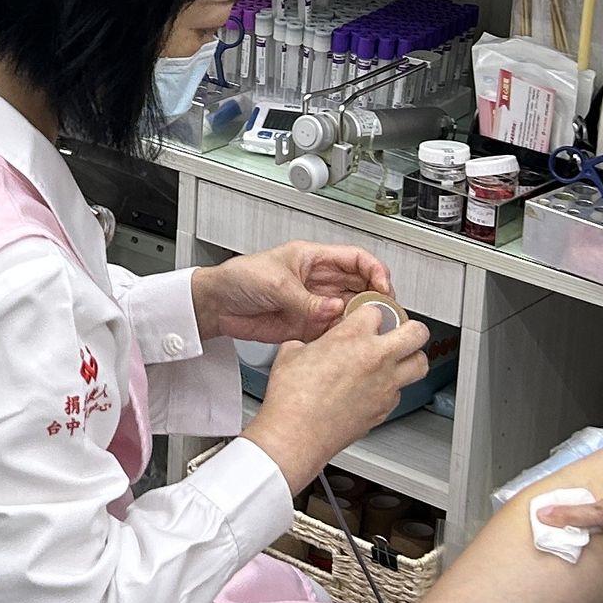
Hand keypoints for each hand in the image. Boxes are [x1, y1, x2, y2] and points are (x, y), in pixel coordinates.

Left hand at [193, 240, 392, 343]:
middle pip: (361, 287)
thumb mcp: (275, 282)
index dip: (376, 271)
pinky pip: (334, 332)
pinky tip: (347, 342)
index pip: (357, 260)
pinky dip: (343, 338)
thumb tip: (335, 310)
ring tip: (368, 331)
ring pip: (351, 312)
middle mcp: (320, 282)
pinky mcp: (308, 326)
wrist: (217, 305)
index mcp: (315, 259)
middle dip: (377, 299)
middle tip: (385, 315)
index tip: (384, 288)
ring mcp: (315, 305)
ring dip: (361, 321)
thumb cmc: (239, 279)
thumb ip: (306, 299)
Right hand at [244, 300, 436, 488]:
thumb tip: (309, 347)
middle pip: (417, 332)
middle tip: (401, 330)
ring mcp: (385, 385)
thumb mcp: (291, 353)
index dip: (369, 314)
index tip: (365, 318)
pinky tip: (375, 389)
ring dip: (412, 358)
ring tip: (400, 358)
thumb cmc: (292, 398)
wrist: (297, 433)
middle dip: (411, 328)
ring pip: (420, 364)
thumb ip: (308, 344)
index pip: (377, 311)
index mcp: (353, 336)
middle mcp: (376, 358)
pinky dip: (391, 388)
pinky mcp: (384, 409)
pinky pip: (399, 393)